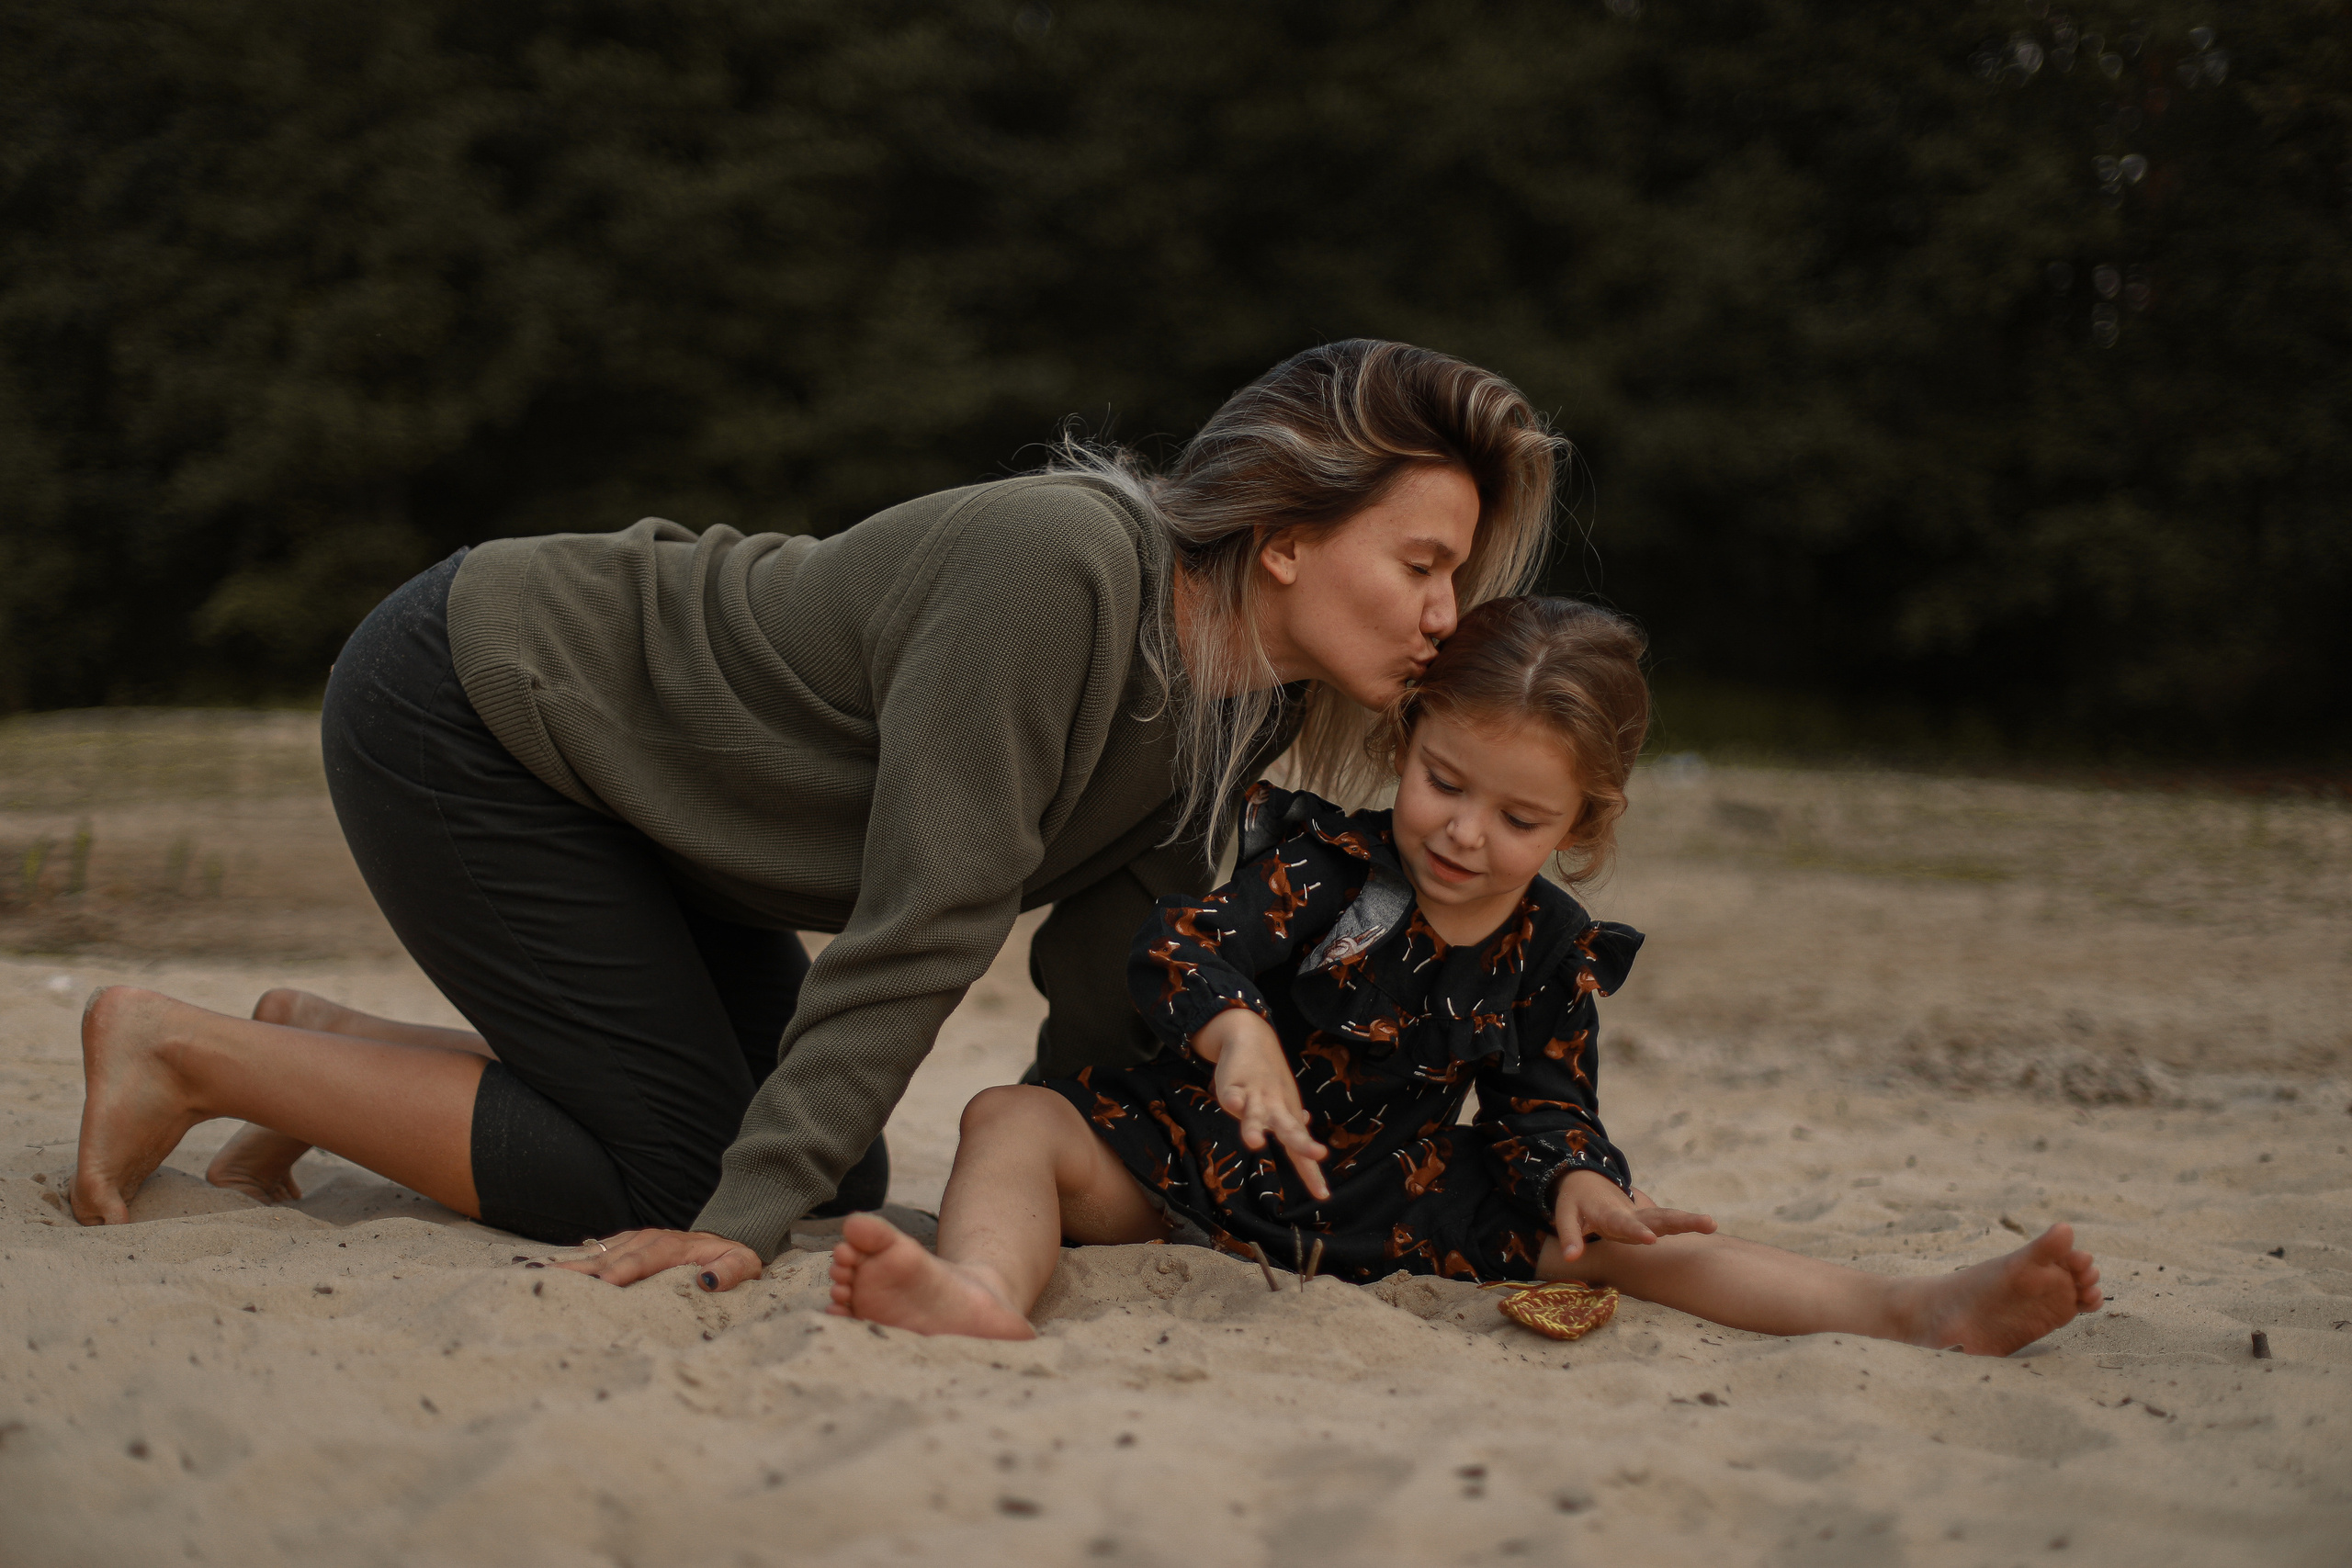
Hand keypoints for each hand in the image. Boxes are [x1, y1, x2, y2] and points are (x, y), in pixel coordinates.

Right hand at [549, 1228, 763, 1290]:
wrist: (722, 1242)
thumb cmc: (731, 1259)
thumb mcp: (743, 1264)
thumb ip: (730, 1272)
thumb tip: (706, 1281)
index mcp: (675, 1246)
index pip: (646, 1258)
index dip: (625, 1270)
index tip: (606, 1283)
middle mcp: (648, 1240)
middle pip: (612, 1255)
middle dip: (585, 1270)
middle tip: (554, 1283)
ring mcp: (632, 1241)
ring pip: (598, 1254)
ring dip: (572, 1266)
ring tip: (542, 1279)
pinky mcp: (623, 1247)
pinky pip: (595, 1254)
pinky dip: (573, 1262)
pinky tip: (548, 1272)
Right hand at [1195, 1008, 1329, 1200]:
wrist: (1252, 1038)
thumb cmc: (1269, 1079)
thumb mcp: (1285, 1105)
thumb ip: (1294, 1129)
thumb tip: (1311, 1150)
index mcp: (1288, 1118)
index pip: (1301, 1151)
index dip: (1311, 1173)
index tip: (1322, 1196)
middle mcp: (1276, 1109)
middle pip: (1290, 1129)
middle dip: (1302, 1143)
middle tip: (1318, 1154)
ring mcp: (1256, 1096)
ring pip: (1257, 1114)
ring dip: (1256, 1127)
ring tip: (1254, 1143)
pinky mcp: (1234, 1084)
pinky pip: (1232, 1092)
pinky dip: (1233, 1097)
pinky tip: (1232, 1102)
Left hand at [1552, 1170, 1714, 1261]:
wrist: (1587, 1181)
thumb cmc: (1575, 1201)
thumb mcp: (1565, 1215)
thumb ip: (1570, 1236)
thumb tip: (1571, 1259)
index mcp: (1608, 1213)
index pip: (1623, 1223)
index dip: (1636, 1231)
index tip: (1651, 1239)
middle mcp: (1630, 1213)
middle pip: (1657, 1217)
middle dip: (1681, 1221)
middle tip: (1708, 1223)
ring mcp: (1642, 1216)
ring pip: (1667, 1218)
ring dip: (1689, 1221)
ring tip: (1712, 1224)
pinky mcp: (1648, 1220)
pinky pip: (1668, 1222)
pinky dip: (1686, 1223)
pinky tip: (1709, 1226)